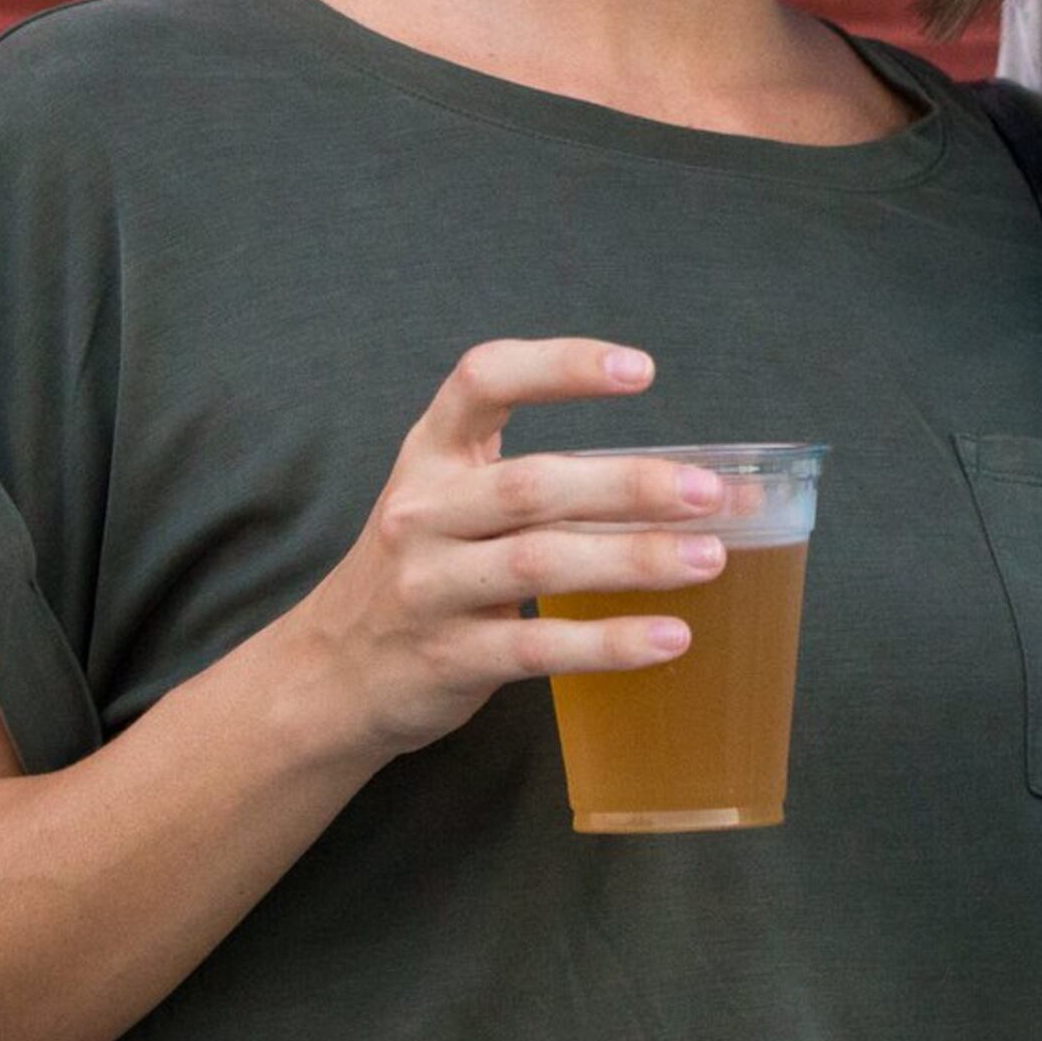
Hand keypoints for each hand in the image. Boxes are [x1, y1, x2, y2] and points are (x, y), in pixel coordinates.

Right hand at [277, 338, 727, 766]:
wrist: (331, 675)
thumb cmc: (423, 570)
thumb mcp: (449, 501)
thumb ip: (542, 482)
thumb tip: (680, 481)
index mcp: (429, 454)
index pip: (484, 380)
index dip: (560, 365)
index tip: (640, 370)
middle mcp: (423, 511)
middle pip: (533, 484)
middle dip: (629, 484)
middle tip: (709, 491)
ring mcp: (430, 586)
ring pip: (541, 562)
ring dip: (635, 558)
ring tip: (710, 557)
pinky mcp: (447, 656)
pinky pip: (539, 646)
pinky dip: (609, 642)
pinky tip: (669, 637)